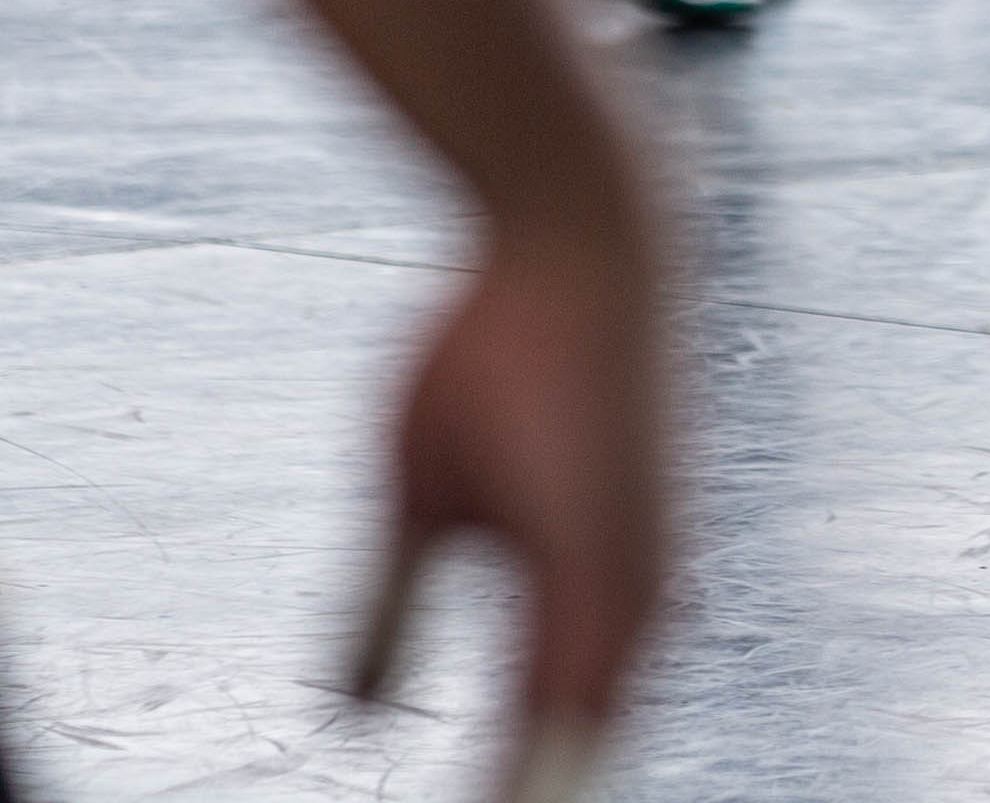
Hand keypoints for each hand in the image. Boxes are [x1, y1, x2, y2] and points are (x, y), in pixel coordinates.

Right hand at [346, 205, 667, 782]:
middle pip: (564, 792)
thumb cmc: (501, 353)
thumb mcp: (421, 504)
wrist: (579, 243)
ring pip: (573, 784)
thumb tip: (355, 713)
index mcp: (586, 622)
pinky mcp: (621, 582)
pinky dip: (525, 802)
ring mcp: (634, 612)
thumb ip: (395, 607)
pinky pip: (566, 740)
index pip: (537, 775)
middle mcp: (627, 631)